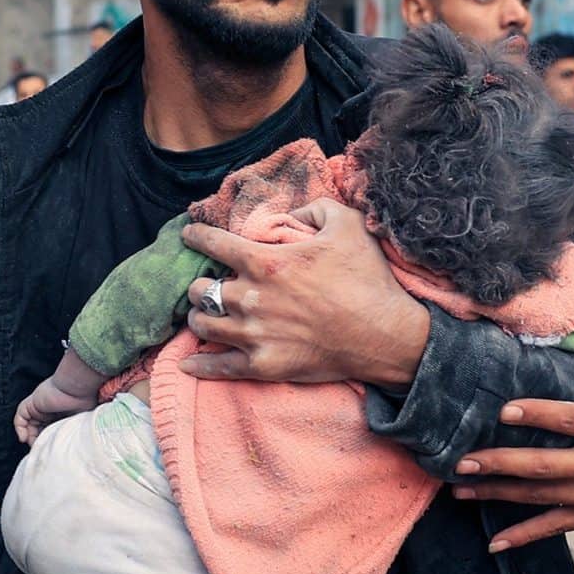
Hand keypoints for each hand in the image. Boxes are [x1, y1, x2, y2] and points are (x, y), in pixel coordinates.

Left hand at [13, 375, 96, 445]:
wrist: (78, 388)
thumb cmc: (85, 402)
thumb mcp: (81, 423)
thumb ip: (73, 434)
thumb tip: (71, 450)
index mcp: (61, 415)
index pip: (50, 431)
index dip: (48, 442)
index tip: (49, 453)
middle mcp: (49, 412)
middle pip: (38, 430)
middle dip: (38, 441)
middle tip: (41, 452)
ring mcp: (39, 407)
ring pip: (28, 425)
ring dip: (29, 437)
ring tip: (34, 445)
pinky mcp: (31, 404)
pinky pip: (20, 418)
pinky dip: (20, 429)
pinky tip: (24, 438)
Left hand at [179, 200, 430, 386]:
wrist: (384, 335)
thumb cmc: (367, 278)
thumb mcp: (347, 224)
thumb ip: (314, 207)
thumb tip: (293, 212)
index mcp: (265, 262)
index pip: (213, 243)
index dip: (196, 236)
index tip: (190, 235)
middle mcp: (251, 298)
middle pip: (201, 289)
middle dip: (200, 284)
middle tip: (207, 283)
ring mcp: (254, 335)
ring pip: (203, 324)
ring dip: (199, 317)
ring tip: (203, 315)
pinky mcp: (263, 365)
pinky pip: (218, 367)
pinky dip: (200, 365)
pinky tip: (188, 363)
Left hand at [449, 296, 573, 550]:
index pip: (570, 419)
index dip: (536, 414)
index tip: (502, 410)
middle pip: (543, 466)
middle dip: (499, 463)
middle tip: (460, 461)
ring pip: (542, 497)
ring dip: (499, 493)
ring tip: (460, 490)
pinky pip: (558, 526)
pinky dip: (525, 534)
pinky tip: (495, 542)